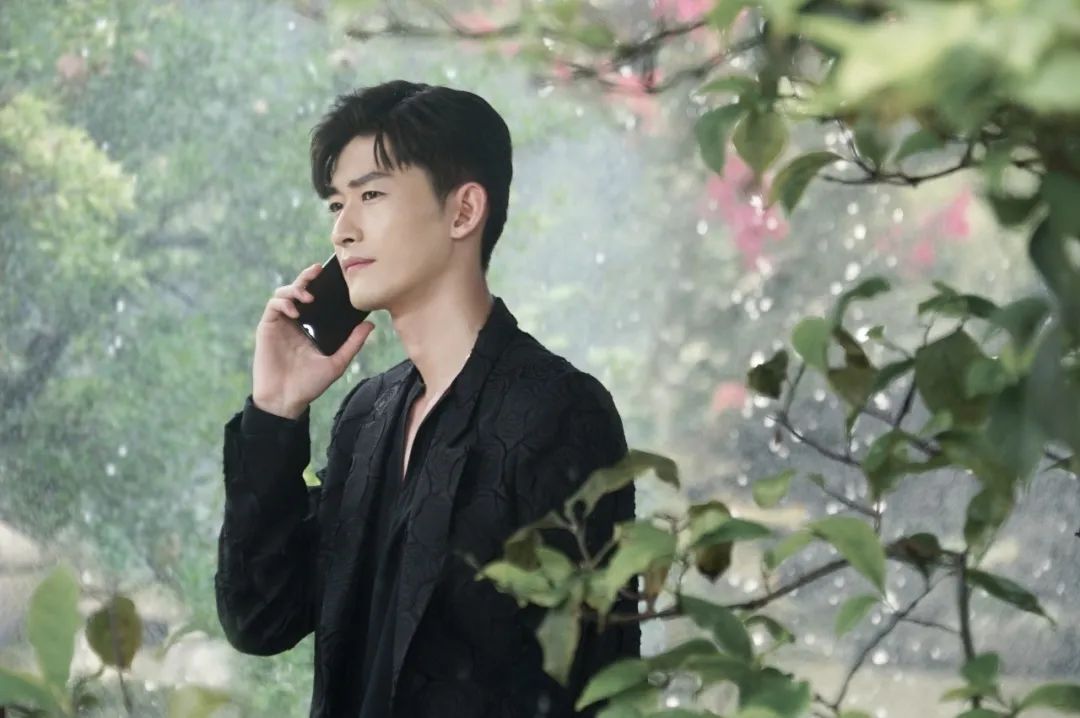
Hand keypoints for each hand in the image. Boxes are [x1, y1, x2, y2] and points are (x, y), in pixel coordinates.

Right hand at [251, 261, 375, 417]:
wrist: (286, 400)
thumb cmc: (310, 384)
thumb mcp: (337, 362)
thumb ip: (353, 343)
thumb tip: (370, 325)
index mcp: (311, 327)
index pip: (316, 298)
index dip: (320, 283)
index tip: (332, 274)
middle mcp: (295, 322)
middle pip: (298, 290)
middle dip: (306, 277)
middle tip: (317, 271)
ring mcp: (280, 324)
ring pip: (283, 293)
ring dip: (294, 289)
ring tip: (307, 296)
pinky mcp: (267, 328)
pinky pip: (273, 306)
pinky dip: (283, 303)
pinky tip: (295, 312)